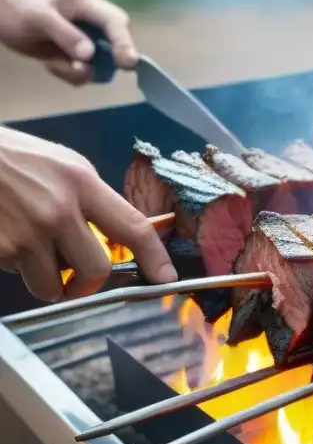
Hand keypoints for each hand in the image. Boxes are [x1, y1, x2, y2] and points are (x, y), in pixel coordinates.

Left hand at [0, 0, 136, 84]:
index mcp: (88, 5)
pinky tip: (51, 64)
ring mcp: (87, 39)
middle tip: (82, 69)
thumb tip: (90, 55)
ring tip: (54, 65)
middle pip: (117, 46)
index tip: (127, 64)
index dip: (125, 43)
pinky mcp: (77, 54)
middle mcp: (93, 22)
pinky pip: (86, 71)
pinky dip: (70, 74)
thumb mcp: (39, 18)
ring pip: (102, 64)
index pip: (117, 23)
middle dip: (105, 63)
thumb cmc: (17, 7)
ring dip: (82, 72)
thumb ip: (66, 35)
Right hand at [0, 126, 176, 300]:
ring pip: (52, 285)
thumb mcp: (60, 165)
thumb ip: (90, 200)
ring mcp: (24, 233)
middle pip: (96, 270)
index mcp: (80, 182)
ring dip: (46, 280)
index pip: (132, 226)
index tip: (166, 277)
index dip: (154, 256)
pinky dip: (15, 266)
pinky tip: (5, 237)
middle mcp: (57, 210)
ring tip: (30, 251)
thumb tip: (117, 237)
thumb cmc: (10, 158)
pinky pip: (17, 276)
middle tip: (76, 278)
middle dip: (87, 281)